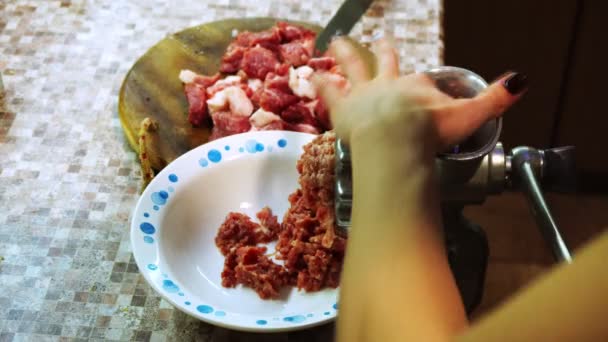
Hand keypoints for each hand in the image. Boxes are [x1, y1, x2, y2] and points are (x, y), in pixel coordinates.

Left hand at [314, 38, 527, 152]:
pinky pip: (330, 93)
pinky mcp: (343, 109)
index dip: (424, 88)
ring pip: (354, 68)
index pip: (422, 84)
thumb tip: (520, 82)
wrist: (395, 141)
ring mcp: (363, 94)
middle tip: (382, 39)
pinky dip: (322, 86)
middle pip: (387, 63)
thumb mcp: (470, 116)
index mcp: (417, 87)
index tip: (425, 91)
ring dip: (346, 55)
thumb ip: (495, 100)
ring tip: (336, 42)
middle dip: (385, 52)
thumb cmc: (430, 131)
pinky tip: (314, 77)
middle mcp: (389, 84)